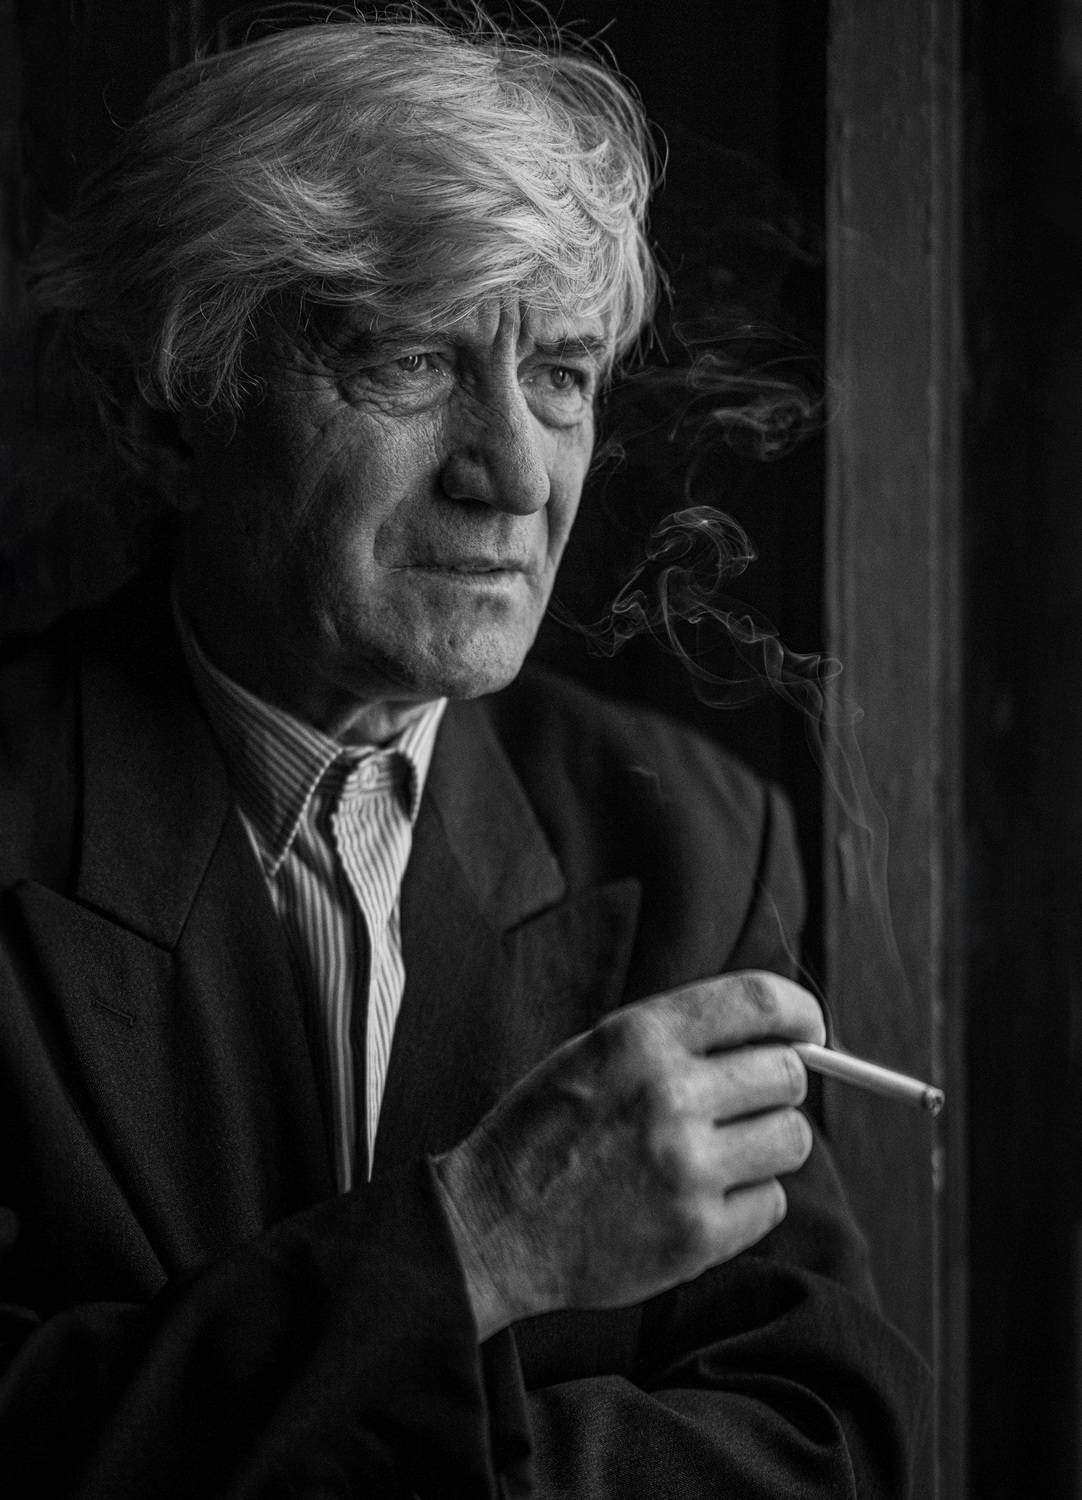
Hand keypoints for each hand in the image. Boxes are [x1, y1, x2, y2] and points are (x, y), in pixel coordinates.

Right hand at [433, 970, 824, 1339]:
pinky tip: (695, 1199)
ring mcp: (686, 1168)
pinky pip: (770, 1202)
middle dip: (776, 1086)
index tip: (809, 1029)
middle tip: (743, 1105)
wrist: (491, 1225)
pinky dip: (746, 1201)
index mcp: (640, 1037)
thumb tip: (780, 1036)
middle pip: (787, 1074)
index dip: (798, 1013)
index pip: (759, 1001)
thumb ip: (678, 1038)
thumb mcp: (595, 1052)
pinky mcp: (697, 1234)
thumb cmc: (547, 1131)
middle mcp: (670, 1095)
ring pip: (791, 1139)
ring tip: (716, 1154)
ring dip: (766, 1144)